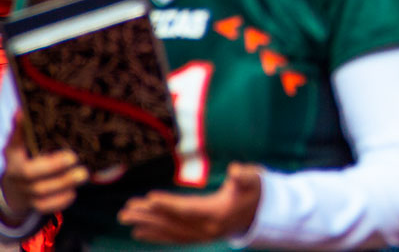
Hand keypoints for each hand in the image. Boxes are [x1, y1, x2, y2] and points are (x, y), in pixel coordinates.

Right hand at [1, 112, 85, 218]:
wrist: (16, 192)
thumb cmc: (28, 160)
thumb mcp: (24, 146)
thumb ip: (27, 131)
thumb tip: (25, 109)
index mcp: (14, 155)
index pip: (14, 143)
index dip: (20, 132)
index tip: (24, 115)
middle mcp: (16, 173)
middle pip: (30, 172)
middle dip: (52, 166)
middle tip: (73, 158)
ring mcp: (25, 190)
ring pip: (41, 190)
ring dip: (64, 183)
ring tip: (83, 174)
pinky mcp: (35, 204)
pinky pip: (46, 206)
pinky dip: (61, 200)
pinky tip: (73, 192)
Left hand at [118, 162, 261, 243]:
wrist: (262, 212)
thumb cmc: (254, 190)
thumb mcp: (254, 179)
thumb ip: (245, 175)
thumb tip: (235, 171)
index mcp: (218, 213)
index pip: (188, 209)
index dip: (168, 204)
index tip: (149, 198)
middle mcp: (207, 229)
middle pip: (173, 222)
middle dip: (148, 217)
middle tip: (125, 211)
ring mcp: (201, 235)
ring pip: (169, 231)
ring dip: (147, 225)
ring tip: (125, 218)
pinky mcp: (198, 237)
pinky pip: (173, 238)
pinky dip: (155, 236)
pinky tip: (139, 232)